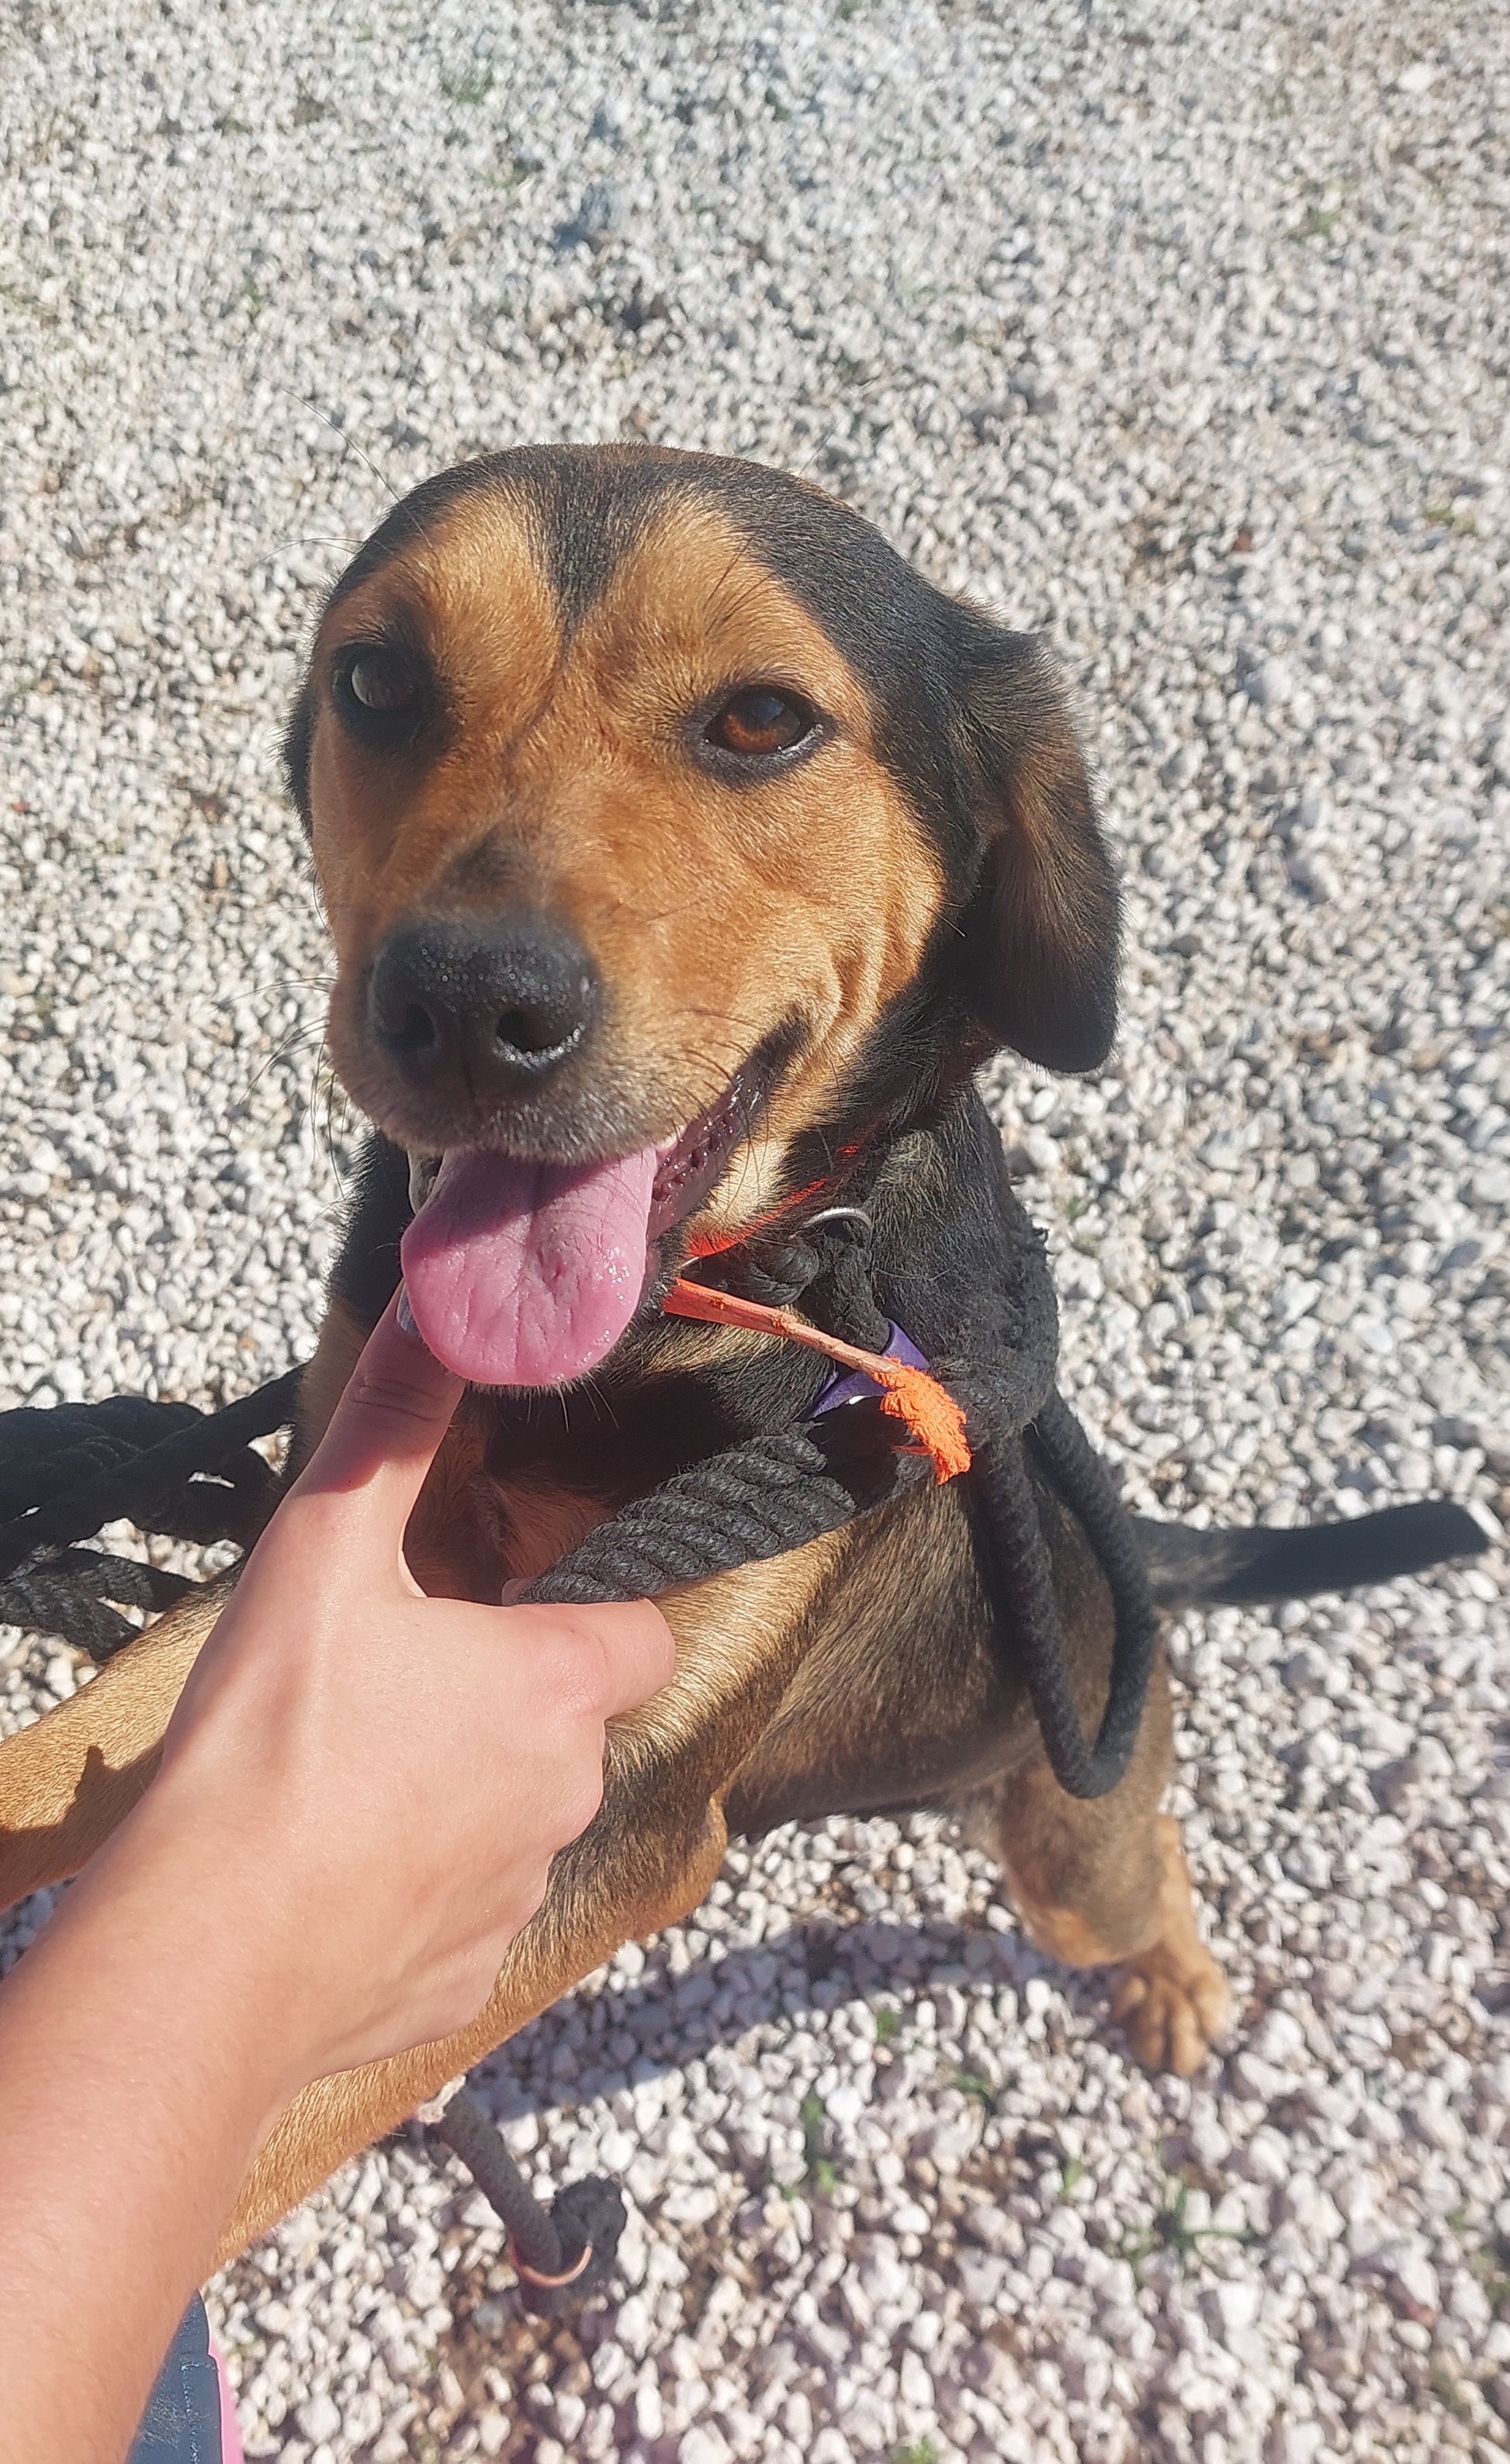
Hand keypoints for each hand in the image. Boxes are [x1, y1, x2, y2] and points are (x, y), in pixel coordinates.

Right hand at [109, 1291, 674, 2106]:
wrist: (210, 1954)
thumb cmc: (275, 1744)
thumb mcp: (324, 1550)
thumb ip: (392, 1425)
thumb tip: (438, 1315)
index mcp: (558, 1684)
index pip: (642, 1629)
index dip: (588, 1605)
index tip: (513, 1597)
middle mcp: (568, 1793)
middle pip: (570, 1721)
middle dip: (504, 1697)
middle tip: (394, 1679)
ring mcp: (521, 1895)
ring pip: (517, 1818)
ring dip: (459, 1791)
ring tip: (351, 1774)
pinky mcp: (466, 1979)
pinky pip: (462, 1913)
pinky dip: (417, 1888)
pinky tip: (339, 1868)